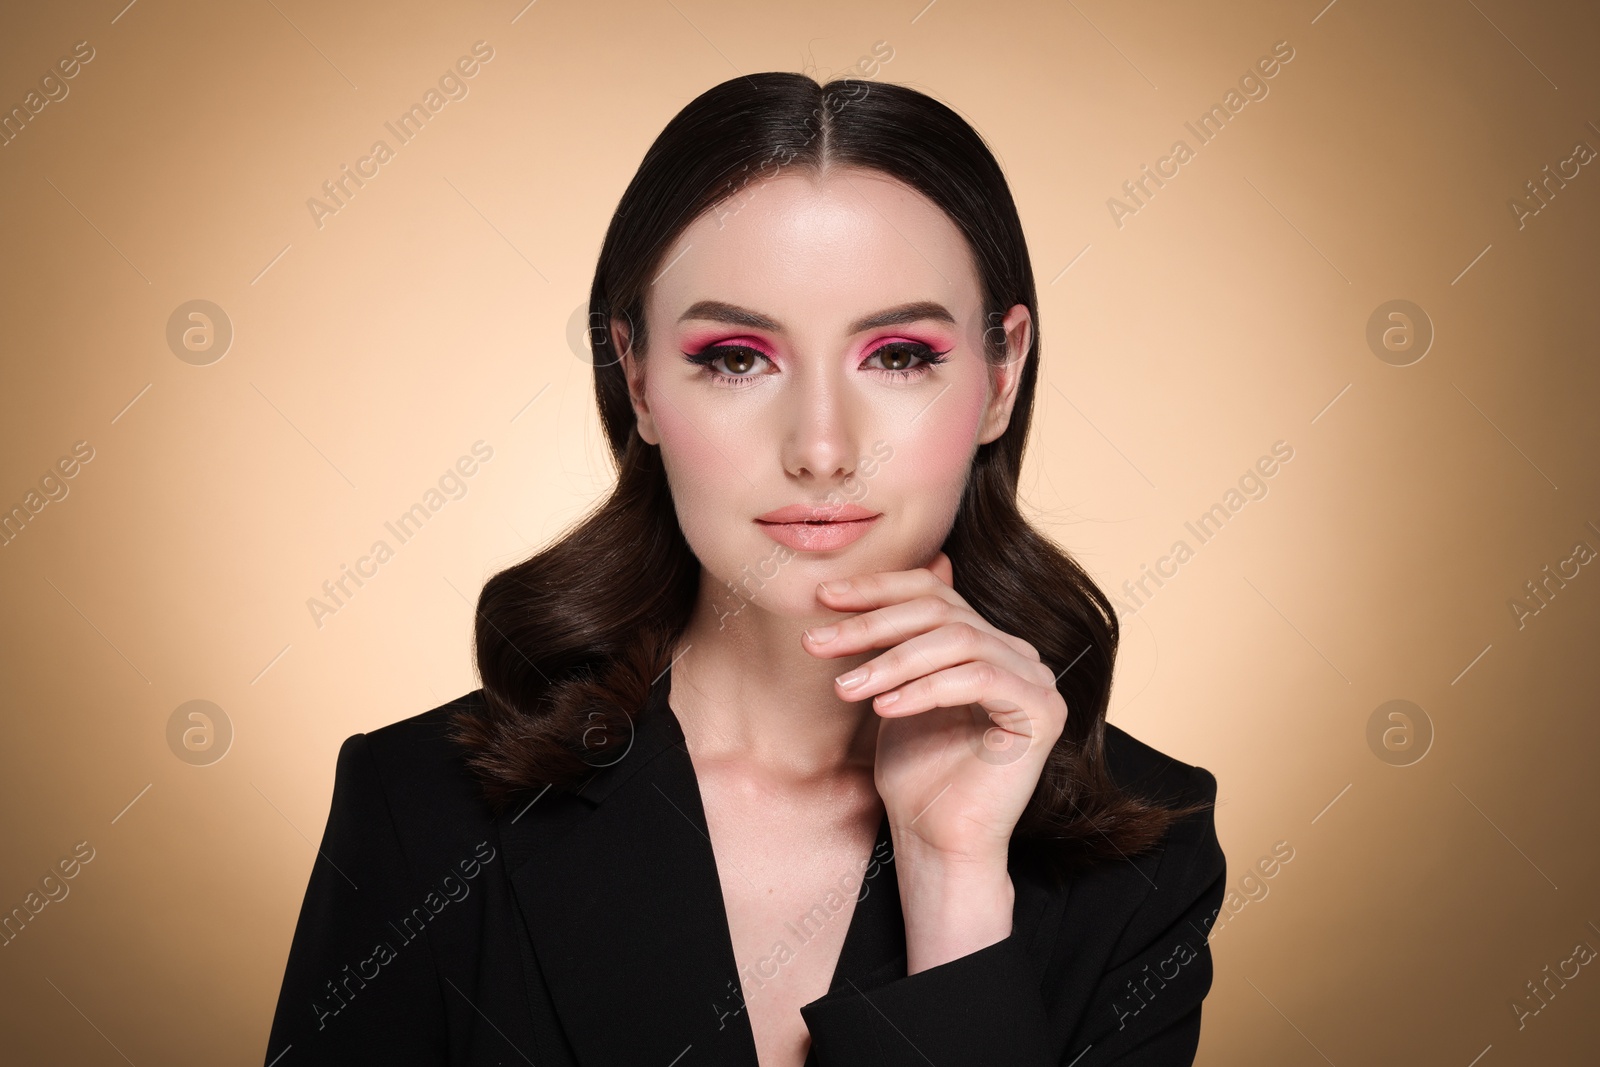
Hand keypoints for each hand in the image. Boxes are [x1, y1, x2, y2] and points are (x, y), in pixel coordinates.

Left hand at [801, 551, 1066, 869]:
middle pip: (941, 612)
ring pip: (959, 640)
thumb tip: (880, 582)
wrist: (938, 841)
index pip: (933, 593)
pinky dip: (925, 689)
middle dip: (872, 624)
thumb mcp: (895, 691)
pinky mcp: (1043, 712)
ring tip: (845, 688)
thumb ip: (896, 640)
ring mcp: (1036, 681)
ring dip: (892, 660)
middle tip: (818, 642)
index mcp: (987, 643)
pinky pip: (979, 679)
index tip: (823, 598)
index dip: (877, 589)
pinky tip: (884, 707)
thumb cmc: (915, 773)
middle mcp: (1018, 654)